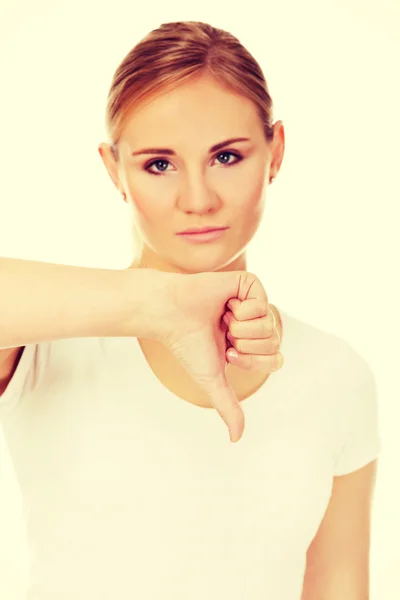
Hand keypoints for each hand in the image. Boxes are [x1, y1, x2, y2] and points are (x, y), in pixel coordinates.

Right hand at [131, 269, 282, 442]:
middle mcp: (255, 323)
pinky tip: (224, 303)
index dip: (253, 361)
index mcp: (250, 344)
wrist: (171, 316)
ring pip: (270, 324)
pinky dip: (241, 309)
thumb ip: (228, 407)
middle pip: (275, 343)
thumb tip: (236, 439)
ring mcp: (253, 303)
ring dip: (240, 326)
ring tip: (222, 318)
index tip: (228, 353)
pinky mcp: (248, 284)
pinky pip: (262, 303)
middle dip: (245, 344)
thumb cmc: (188, 345)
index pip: (276, 360)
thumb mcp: (213, 381)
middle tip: (224, 334)